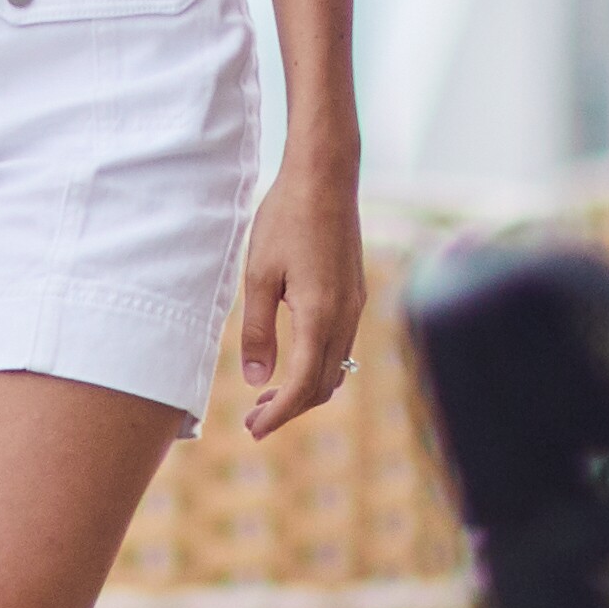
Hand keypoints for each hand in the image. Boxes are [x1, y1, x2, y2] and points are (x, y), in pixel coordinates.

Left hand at [230, 168, 366, 438]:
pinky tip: (292, 360)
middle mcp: (345, 316)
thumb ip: (258, 331)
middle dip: (289, 409)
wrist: (326, 177)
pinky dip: (317, 366)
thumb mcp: (258, 275)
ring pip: (335, 368)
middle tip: (253, 421)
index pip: (302, 385)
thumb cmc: (286, 219)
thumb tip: (257, 379)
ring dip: (304, 389)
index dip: (279, 414)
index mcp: (320, 315)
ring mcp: (355, 305)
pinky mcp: (355, 293)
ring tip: (267, 396)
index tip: (253, 430)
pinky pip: (341, 346)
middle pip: (323, 385)